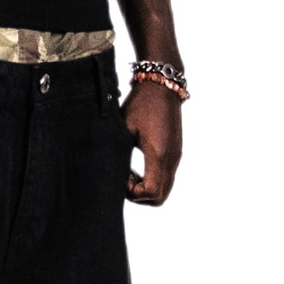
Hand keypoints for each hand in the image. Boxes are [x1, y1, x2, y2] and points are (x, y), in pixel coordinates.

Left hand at [121, 78, 182, 205]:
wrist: (162, 85)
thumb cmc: (141, 103)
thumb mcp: (124, 128)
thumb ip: (118, 152)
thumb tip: (107, 172)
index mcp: (159, 154)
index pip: (151, 192)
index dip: (133, 193)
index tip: (121, 178)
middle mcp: (172, 159)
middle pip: (159, 197)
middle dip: (139, 196)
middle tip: (124, 180)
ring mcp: (176, 157)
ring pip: (164, 190)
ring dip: (145, 189)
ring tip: (129, 174)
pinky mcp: (175, 153)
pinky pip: (166, 178)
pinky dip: (152, 180)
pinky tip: (137, 168)